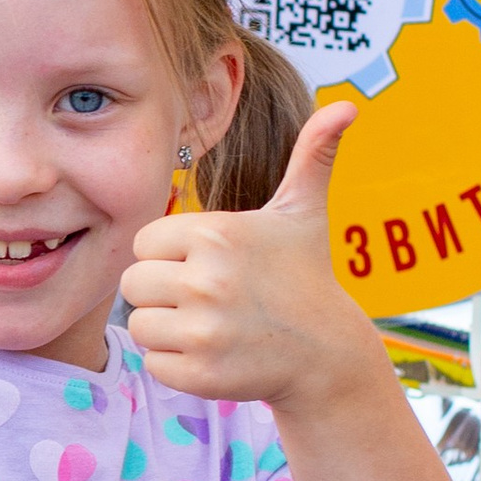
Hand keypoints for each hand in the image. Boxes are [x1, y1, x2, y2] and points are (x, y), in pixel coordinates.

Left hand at [120, 102, 381, 411]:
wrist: (327, 354)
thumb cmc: (306, 275)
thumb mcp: (304, 211)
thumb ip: (313, 154)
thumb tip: (346, 106)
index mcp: (216, 234)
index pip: (145, 242)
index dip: (171, 254)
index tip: (209, 264)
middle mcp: (207, 281)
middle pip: (134, 283)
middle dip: (163, 291)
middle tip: (208, 298)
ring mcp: (204, 331)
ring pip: (139, 323)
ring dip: (166, 328)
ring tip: (209, 324)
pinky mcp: (200, 374)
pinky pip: (152, 362)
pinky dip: (175, 363)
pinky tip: (213, 353)